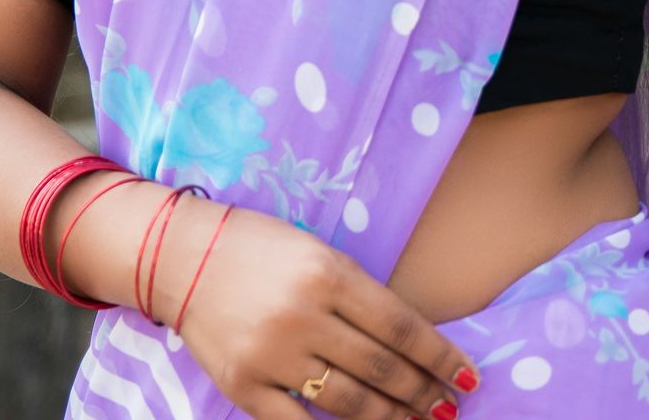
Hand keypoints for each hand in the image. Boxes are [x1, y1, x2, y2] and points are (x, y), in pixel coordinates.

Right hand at [158, 199, 478, 419]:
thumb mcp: (316, 251)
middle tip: (449, 407)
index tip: (467, 375)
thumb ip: (357, 293)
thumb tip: (407, 341)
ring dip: (390, 418)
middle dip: (422, 392)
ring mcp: (272, 355)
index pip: (399, 324)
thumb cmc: (260, 247)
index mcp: (327, 272)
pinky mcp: (243, 386)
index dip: (438, 355)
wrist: (182, 257)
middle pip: (380, 367)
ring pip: (346, 402)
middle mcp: (303, 315)